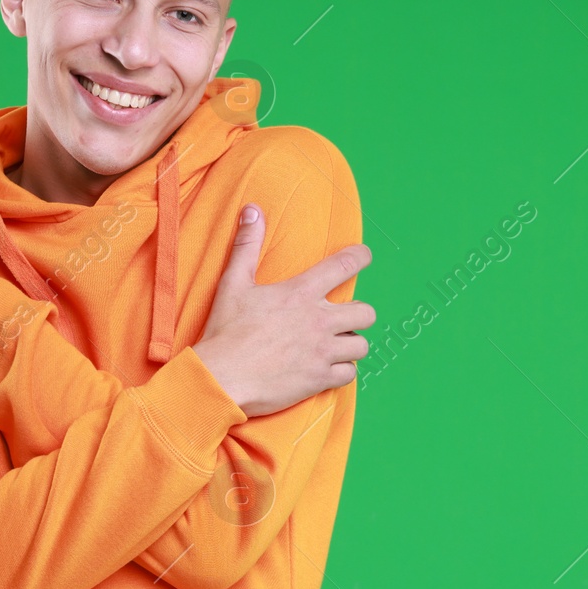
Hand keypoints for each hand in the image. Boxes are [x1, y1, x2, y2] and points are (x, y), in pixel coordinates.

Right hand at [193, 203, 375, 417]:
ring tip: (335, 344)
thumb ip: (247, 245)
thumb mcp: (234, 283)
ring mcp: (322, 351)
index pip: (344, 265)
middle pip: (366, 312)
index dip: (361, 257)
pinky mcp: (320, 379)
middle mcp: (319, 320)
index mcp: (301, 293)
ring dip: (351, 344)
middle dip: (358, 313)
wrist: (221, 377)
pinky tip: (328, 368)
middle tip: (342, 317)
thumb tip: (252, 210)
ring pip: (361, 345)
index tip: (365, 256)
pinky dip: (342, 371)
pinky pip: (350, 374)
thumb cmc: (226, 331)